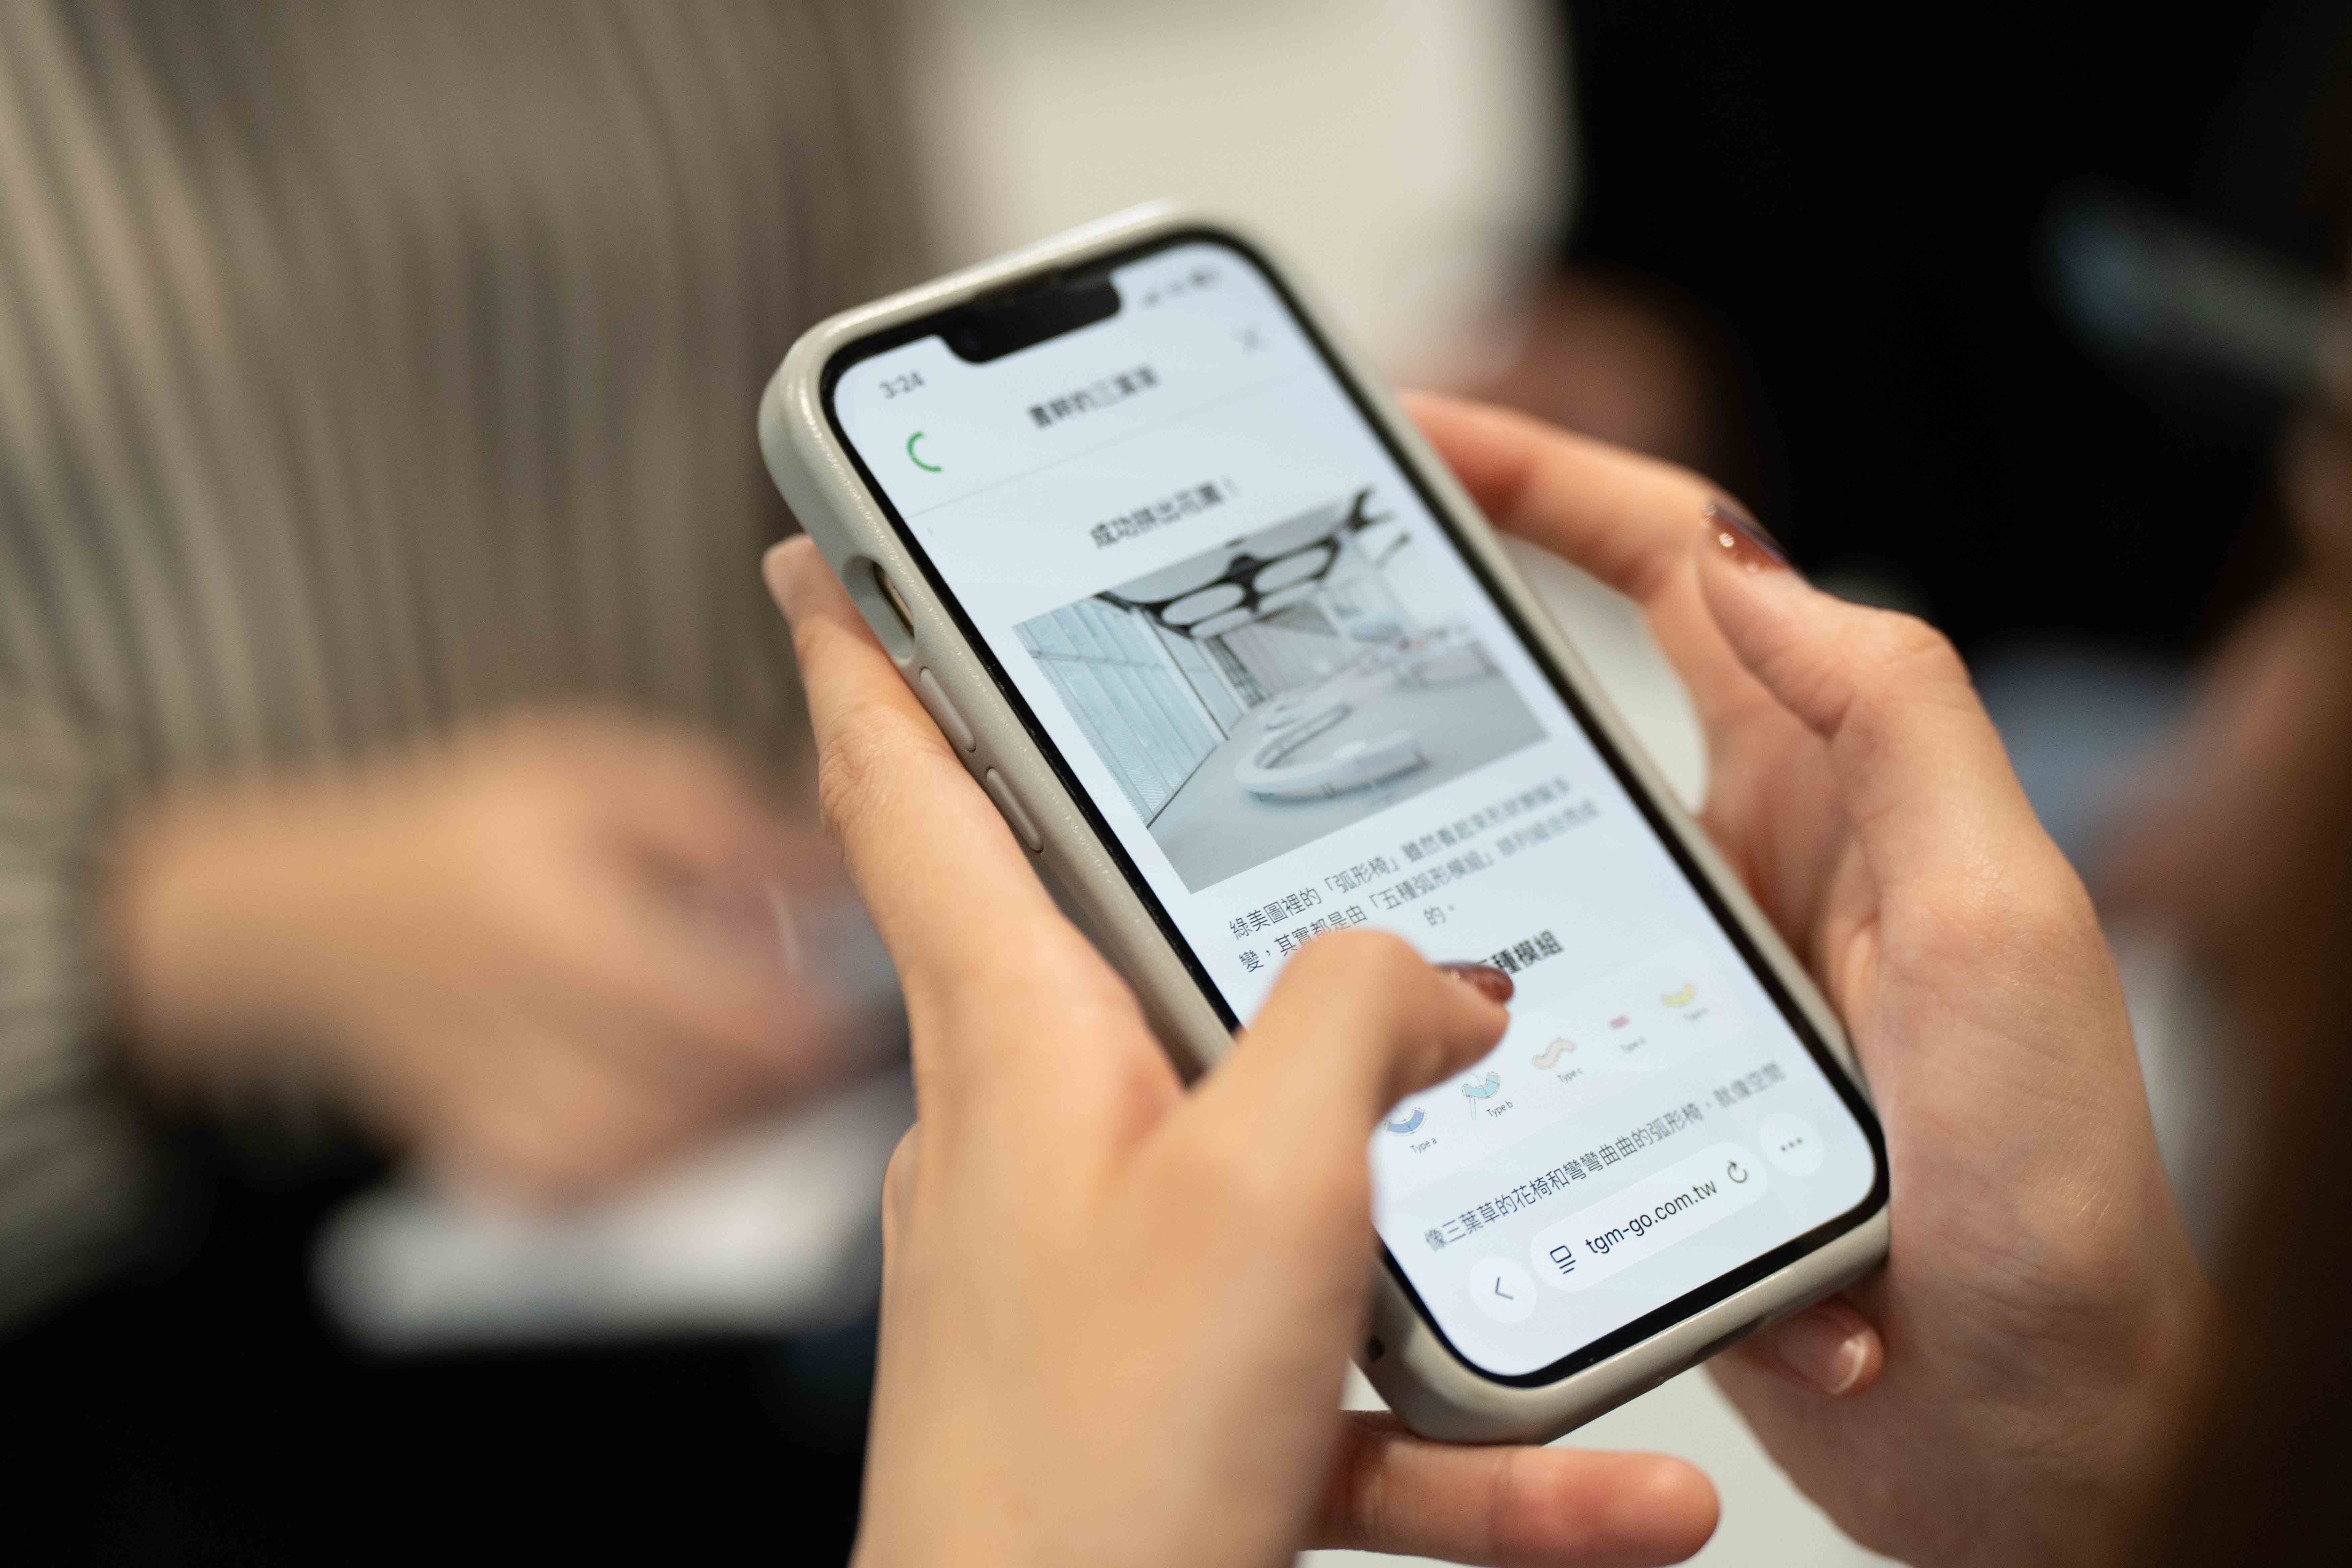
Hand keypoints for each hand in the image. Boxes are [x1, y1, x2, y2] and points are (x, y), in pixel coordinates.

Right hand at [111, 707, 871, 1196]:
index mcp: (561, 935)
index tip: (870, 984)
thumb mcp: (596, 774)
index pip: (751, 1022)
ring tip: (740, 1034)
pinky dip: (675, 1141)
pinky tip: (672, 1081)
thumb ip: (729, 820)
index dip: (833, 1014)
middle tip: (818, 1005)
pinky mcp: (505, 1174)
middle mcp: (533, 1046)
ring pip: (693, 1150)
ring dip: (745, 1103)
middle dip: (798, 1057)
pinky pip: (633, 1183)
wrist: (312, 928)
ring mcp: (514, 1128)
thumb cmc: (463, 835)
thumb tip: (850, 862)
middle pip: (736, 1096)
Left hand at [765, 539, 1718, 1567]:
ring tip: (1547, 1189)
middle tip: (1222, 777)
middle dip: (1151, 851)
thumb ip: (1360, 1025)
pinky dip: (1473, 1439)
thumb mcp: (1266, 1187)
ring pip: (1274, 1177)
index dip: (862, 650)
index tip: (825, 552)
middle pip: (1082, 938)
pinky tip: (1620, 1491)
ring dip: (1413, 1205)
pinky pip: (1346, 1383)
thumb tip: (1438, 975)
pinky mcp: (1177, 1391)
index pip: (907, 787)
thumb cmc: (1105, 1453)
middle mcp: (1042, 1133)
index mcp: (1019, 1038)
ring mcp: (1107, 1266)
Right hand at [1407, 394, 2215, 1566]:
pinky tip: (1359, 1007)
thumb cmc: (2053, 1203)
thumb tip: (1753, 567)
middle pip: (1571, 693)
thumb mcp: (2000, 920)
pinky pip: (1505, 1009)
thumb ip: (1896, 726)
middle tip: (1302, 594)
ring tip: (1284, 793)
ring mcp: (1682, 979)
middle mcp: (1750, 870)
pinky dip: (1438, 995)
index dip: (1557, 485)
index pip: (1684, 577)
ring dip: (1417, 812)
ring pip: (1515, 853)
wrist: (2031, 1447)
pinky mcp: (1634, 1091)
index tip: (1435, 433)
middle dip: (1444, 618)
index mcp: (1839, 797)